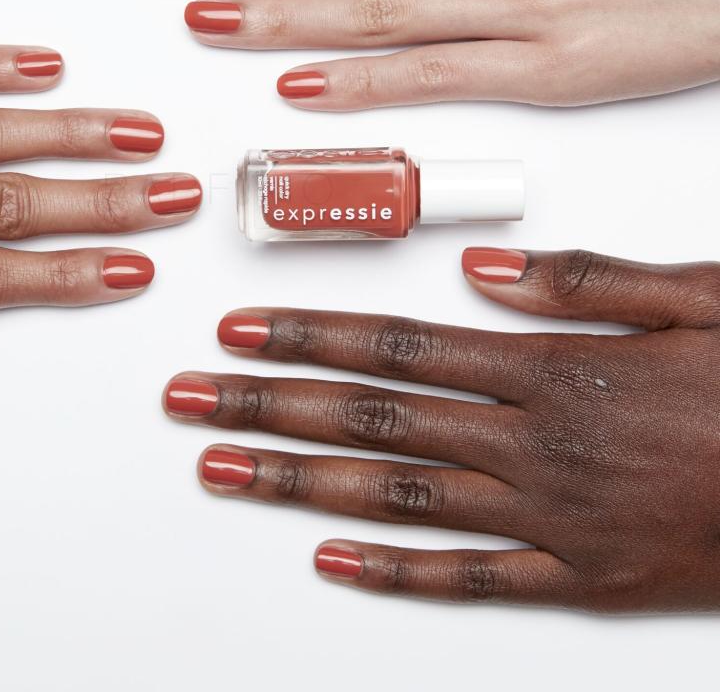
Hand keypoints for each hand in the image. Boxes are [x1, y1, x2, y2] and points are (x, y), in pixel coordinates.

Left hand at [163, 247, 719, 611]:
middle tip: (185, 400)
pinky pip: (472, 581)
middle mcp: (531, 445)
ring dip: (298, 482)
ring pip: (396, 497)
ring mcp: (550, 520)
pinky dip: (396, 572)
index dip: (307, 335)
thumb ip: (586, 281)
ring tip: (221, 470)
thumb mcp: (699, 299)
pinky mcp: (582, 581)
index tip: (237, 329)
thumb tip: (480, 271)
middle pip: (370, 417)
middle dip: (266, 404)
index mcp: (551, 369)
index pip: (396, 345)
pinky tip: (328, 563)